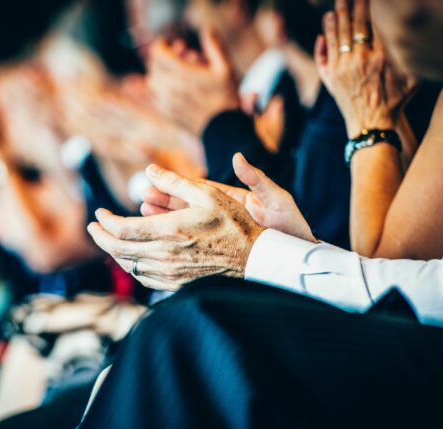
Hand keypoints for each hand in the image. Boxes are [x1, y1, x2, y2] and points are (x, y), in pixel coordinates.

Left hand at [87, 164, 264, 290]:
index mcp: (170, 230)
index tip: (99, 213)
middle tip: (94, 227)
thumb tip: (150, 169)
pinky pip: (143, 278)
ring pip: (129, 265)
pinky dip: (131, 266)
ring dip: (114, 252)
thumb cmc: (234, 224)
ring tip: (108, 239)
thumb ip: (176, 182)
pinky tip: (131, 256)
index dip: (105, 222)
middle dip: (100, 237)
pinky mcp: (176, 284)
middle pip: (118, 250)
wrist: (254, 259)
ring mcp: (170, 273)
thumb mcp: (209, 194)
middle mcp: (165, 255)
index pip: (121, 229)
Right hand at [142, 153, 315, 242]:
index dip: (175, 184)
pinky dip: (177, 242)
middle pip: (187, 207)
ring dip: (165, 221)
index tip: (153, 179)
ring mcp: (221, 233)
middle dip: (163, 203)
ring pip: (187, 226)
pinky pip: (195, 245)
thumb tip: (237, 157)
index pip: (198, 190)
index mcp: (233, 200)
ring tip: (144, 216)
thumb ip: (257, 179)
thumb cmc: (292, 226)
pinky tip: (159, 244)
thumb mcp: (278, 199)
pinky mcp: (222, 249)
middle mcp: (223, 216)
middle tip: (142, 199)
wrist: (300, 257)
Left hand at [148, 27, 239, 135]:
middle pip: (154, 65)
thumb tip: (207, 29)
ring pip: (153, 81)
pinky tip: (176, 87)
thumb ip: (214, 46)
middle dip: (164, 57)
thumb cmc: (225, 99)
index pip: (158, 53)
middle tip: (178, 55)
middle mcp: (169, 88)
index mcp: (181, 74)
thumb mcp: (225, 69)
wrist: (223, 132)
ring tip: (178, 71)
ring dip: (162, 72)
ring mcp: (165, 102)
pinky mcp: (166, 113)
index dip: (162, 44)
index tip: (170, 42)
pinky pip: (156, 95)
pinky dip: (162, 87)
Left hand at [315, 0, 416, 138]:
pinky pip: (324, 55)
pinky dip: (324, 39)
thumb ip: (411, 59)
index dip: (372, 8)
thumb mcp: (412, 80)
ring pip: (337, 36)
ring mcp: (342, 68)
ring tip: (335, 4)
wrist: (373, 126)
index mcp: (381, 57)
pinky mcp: (331, 78)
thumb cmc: (395, 102)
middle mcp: (360, 60)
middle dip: (352, 5)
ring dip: (335, 17)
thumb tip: (410, 38)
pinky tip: (324, 28)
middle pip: (353, 24)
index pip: (375, 24)